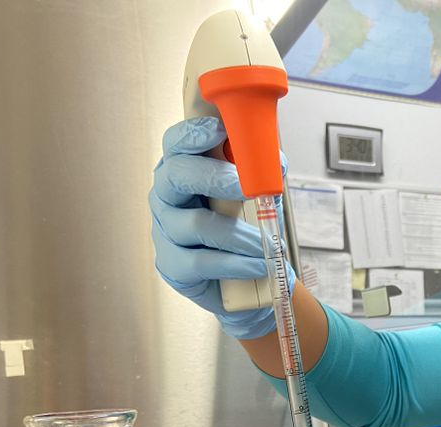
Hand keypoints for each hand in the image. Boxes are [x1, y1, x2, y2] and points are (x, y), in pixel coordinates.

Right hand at [149, 117, 293, 339]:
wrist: (242, 280)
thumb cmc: (243, 227)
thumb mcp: (257, 195)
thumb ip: (262, 174)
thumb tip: (275, 161)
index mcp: (183, 170)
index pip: (176, 143)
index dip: (193, 134)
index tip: (218, 131)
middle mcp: (166, 196)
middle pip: (177, 175)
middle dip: (215, 178)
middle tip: (248, 191)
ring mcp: (165, 231)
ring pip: (195, 224)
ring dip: (239, 234)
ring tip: (266, 244)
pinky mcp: (172, 265)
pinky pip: (201, 261)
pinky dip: (236, 264)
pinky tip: (258, 266)